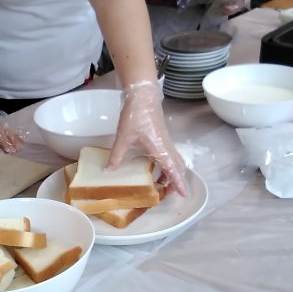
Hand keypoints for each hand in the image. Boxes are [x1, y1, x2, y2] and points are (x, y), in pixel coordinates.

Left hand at [107, 80, 187, 194]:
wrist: (143, 97)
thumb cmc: (135, 116)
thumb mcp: (123, 137)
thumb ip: (116, 155)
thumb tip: (108, 171)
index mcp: (160, 148)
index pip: (172, 169)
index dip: (178, 183)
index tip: (183, 195)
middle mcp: (166, 146)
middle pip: (177, 167)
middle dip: (175, 181)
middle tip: (168, 193)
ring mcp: (166, 141)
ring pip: (174, 161)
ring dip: (172, 173)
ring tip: (161, 184)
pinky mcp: (162, 137)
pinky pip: (170, 155)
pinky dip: (167, 165)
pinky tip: (155, 168)